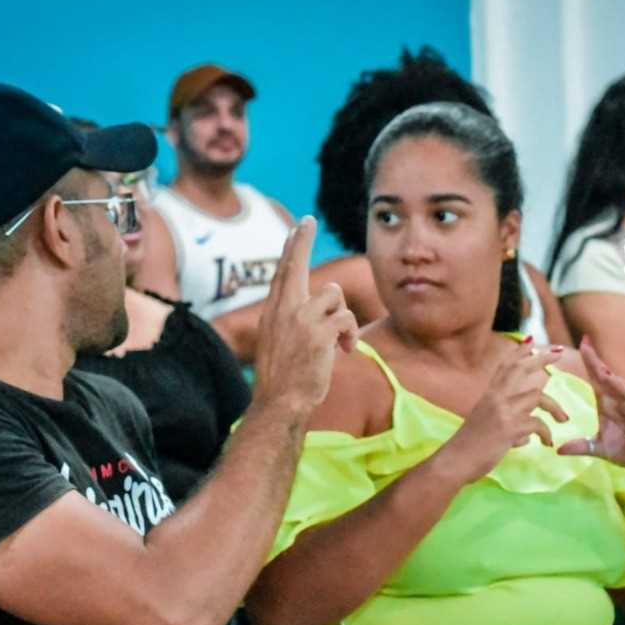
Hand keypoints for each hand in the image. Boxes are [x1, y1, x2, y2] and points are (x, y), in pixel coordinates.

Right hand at [253, 216, 358, 416]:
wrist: (279, 403)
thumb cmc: (283, 381)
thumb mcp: (280, 345)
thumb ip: (292, 323)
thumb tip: (318, 307)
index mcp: (273, 313)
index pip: (283, 273)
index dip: (292, 249)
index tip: (297, 229)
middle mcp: (283, 309)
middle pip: (296, 264)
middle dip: (302, 240)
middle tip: (308, 221)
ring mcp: (300, 318)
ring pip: (334, 294)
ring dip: (343, 316)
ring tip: (340, 340)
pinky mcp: (318, 332)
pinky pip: (347, 318)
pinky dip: (351, 334)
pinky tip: (346, 350)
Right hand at [436, 340, 567, 483]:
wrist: (455, 461)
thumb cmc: (469, 448)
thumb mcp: (486, 427)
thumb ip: (508, 427)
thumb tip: (526, 438)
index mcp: (488, 396)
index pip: (504, 366)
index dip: (519, 352)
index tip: (531, 341)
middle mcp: (495, 398)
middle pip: (520, 369)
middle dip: (541, 359)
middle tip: (559, 354)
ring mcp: (502, 411)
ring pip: (537, 396)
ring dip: (555, 407)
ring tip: (564, 419)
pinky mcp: (509, 427)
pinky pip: (538, 423)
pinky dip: (546, 433)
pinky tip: (547, 443)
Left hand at [558, 337, 624, 473]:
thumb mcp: (602, 449)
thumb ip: (582, 446)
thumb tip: (558, 449)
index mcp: (612, 404)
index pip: (599, 379)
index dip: (590, 362)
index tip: (581, 342)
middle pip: (612, 380)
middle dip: (599, 364)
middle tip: (586, 347)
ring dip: (621, 386)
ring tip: (607, 377)